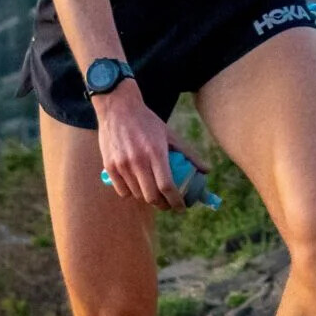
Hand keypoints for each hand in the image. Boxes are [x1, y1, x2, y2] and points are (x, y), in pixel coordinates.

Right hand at [94, 82, 200, 208]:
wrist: (117, 107)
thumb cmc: (147, 121)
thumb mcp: (169, 134)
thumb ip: (188, 153)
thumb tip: (206, 170)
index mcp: (156, 152)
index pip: (167, 186)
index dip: (176, 201)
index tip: (182, 208)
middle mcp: (138, 160)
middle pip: (152, 196)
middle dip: (163, 205)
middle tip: (168, 205)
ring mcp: (122, 164)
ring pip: (137, 195)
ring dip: (148, 199)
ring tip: (154, 194)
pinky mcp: (109, 166)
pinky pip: (122, 191)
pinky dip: (131, 193)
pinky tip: (137, 187)